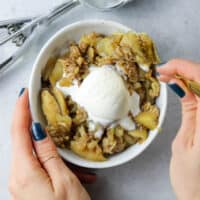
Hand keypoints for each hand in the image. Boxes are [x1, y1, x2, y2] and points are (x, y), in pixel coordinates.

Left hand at [9, 89, 92, 199]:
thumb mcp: (63, 180)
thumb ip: (48, 153)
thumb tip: (37, 131)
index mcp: (24, 172)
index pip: (19, 132)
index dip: (21, 110)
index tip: (24, 93)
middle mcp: (18, 177)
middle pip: (24, 141)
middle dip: (37, 127)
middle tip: (48, 114)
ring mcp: (23, 183)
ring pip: (35, 154)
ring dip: (53, 151)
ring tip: (75, 164)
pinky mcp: (30, 188)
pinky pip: (40, 167)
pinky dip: (56, 164)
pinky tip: (76, 174)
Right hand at [157, 59, 199, 199]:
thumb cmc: (191, 178)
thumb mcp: (185, 142)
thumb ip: (190, 110)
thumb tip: (180, 84)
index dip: (186, 68)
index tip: (165, 67)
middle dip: (185, 70)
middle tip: (163, 71)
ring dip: (187, 77)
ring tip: (167, 77)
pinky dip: (192, 87)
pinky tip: (179, 86)